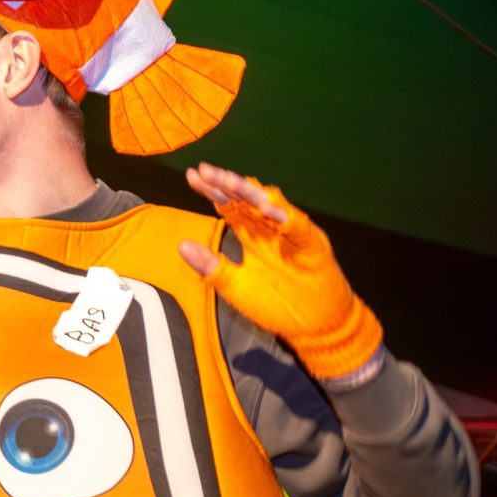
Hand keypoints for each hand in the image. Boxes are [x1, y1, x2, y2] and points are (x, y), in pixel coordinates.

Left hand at [179, 163, 381, 379]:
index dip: (212, 191)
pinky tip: (268, 207)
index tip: (193, 176)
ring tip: (231, 181)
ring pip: (271, 205)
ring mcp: (291, 233)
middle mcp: (269, 227)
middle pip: (246, 200)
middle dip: (226, 184)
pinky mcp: (312, 245)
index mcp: (251, 235)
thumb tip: (181, 245)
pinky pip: (298, 226)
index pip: (229, 205)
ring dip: (252, 193)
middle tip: (206, 171)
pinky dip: (285, 216)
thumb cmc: (275, 304)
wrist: (315, 325)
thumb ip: (211, 266)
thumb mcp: (235, 287)